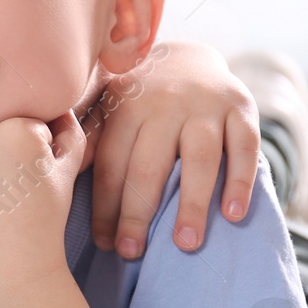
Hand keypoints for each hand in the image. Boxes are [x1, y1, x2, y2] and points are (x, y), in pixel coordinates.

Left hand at [0, 113, 84, 294]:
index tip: (35, 183)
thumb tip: (60, 110)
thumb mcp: (68, 172)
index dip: (36, 157)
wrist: (9, 266)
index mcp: (18, 126)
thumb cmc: (44, 221)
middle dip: (8, 157)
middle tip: (14, 194)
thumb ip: (69, 131)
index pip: (28, 128)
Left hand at [87, 41, 258, 258]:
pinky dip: (240, 180)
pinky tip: (232, 214)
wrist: (189, 56)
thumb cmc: (139, 98)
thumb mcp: (108, 106)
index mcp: (125, 107)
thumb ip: (91, 137)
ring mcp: (205, 106)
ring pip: (198, 158)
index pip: (112, 164)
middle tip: (131, 252)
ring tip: (184, 244)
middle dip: (138, 212)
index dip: (105, 206)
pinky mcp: (242, 107)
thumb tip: (62, 170)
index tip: (104, 242)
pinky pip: (245, 146)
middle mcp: (164, 104)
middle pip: (149, 165)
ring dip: (191, 203)